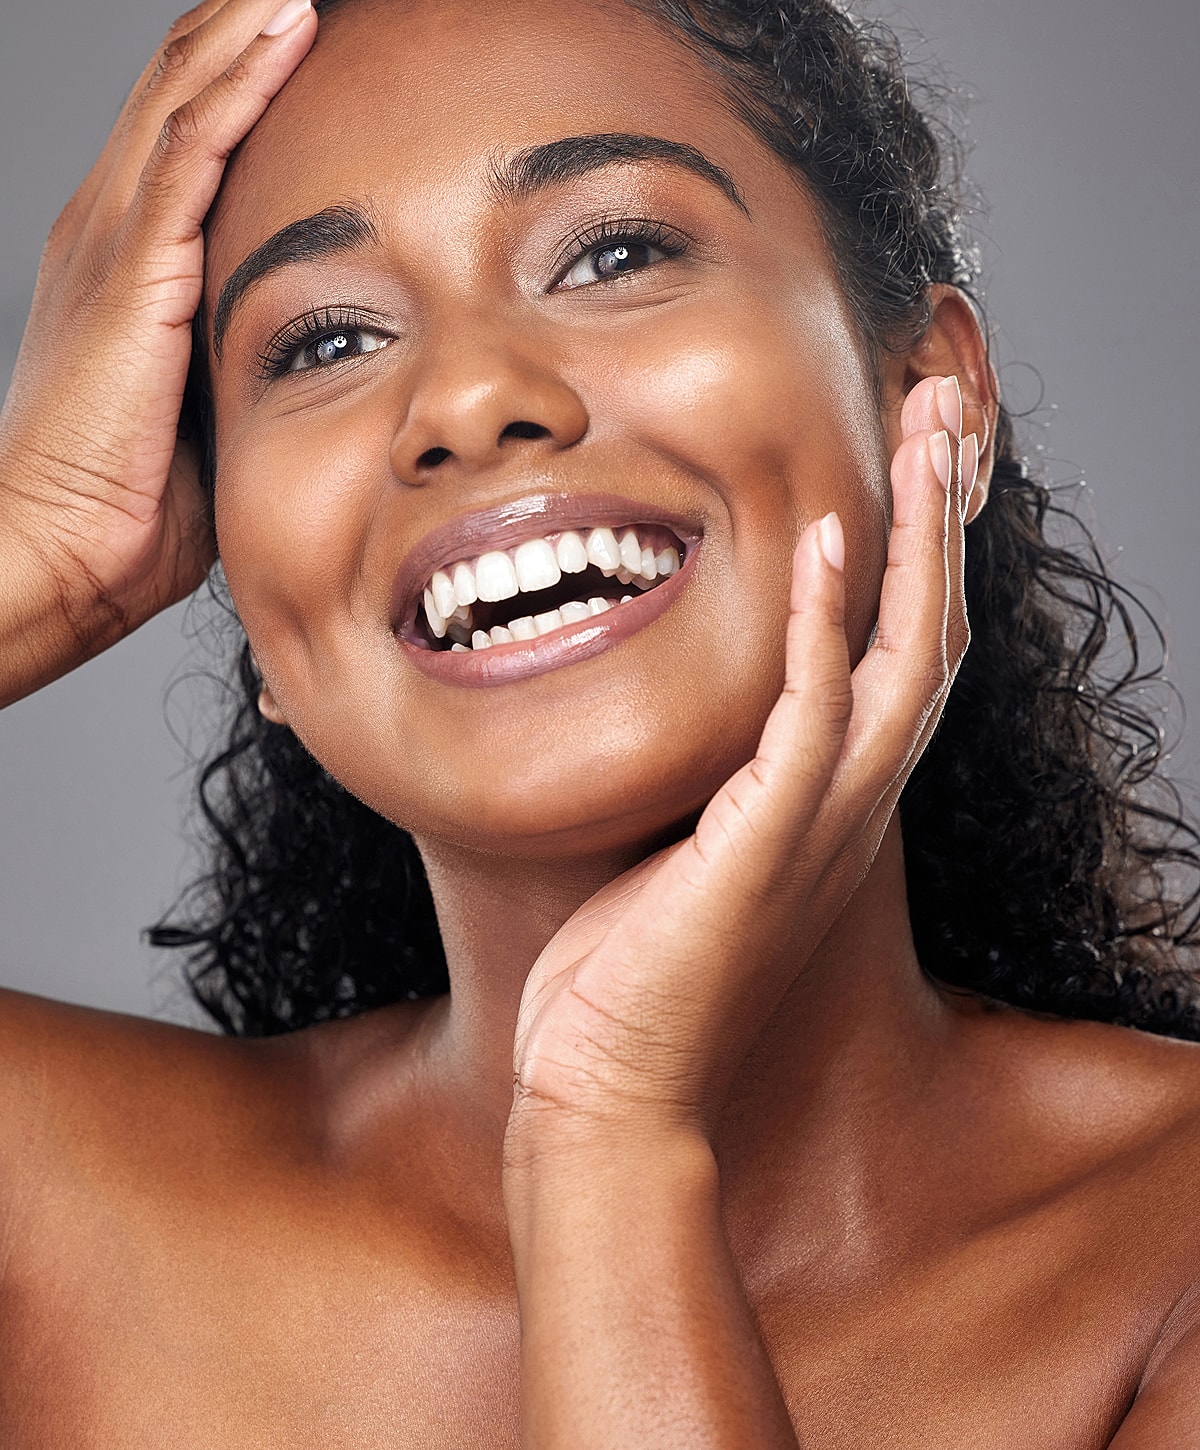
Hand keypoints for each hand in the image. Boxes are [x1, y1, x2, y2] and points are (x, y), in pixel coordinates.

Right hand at [0, 0, 315, 705]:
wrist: (64, 551)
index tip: (310, 35)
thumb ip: (247, 358)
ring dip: (246, 26)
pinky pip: (191, 148)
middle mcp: (112, 229)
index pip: (187, 135)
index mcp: (128, 261)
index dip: (242, 75)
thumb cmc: (131, 506)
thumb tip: (323, 362)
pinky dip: (239, 82)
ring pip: (186, 93)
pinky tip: (286, 28)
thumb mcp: (205, 410)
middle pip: (183, 89)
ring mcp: (115, 240)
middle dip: (245, 27)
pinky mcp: (132, 269)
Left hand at [508, 377, 977, 1145]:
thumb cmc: (631, 976)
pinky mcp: (767, 844)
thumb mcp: (681, 848)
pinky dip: (826, 626)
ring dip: (919, 543)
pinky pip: (811, 716)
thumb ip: (707, 773)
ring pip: (900, 658)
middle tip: (951, 412)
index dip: (917, 558)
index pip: (896, 657)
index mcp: (828, 802)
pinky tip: (825, 541)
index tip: (910, 463)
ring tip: (930, 435)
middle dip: (945, 520)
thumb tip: (680, 704)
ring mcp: (819, 824)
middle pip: (928, 635)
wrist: (610, 1087)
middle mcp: (848, 805)